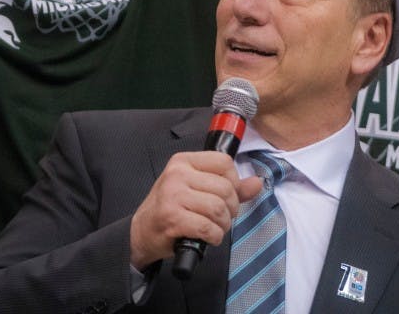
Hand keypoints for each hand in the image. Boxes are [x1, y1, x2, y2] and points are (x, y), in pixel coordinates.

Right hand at [129, 152, 262, 269]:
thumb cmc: (171, 208)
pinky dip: (214, 236)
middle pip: (225, 187)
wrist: (141, 232)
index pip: (224, 162)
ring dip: (223, 224)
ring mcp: (173, 195)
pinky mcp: (172, 218)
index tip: (228, 195)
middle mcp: (177, 174)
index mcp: (184, 161)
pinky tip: (208, 237)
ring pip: (218, 208)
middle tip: (222, 217)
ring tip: (215, 228)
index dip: (234, 181)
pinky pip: (208, 226)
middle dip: (231, 208)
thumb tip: (257, 182)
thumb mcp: (197, 189)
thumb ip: (229, 185)